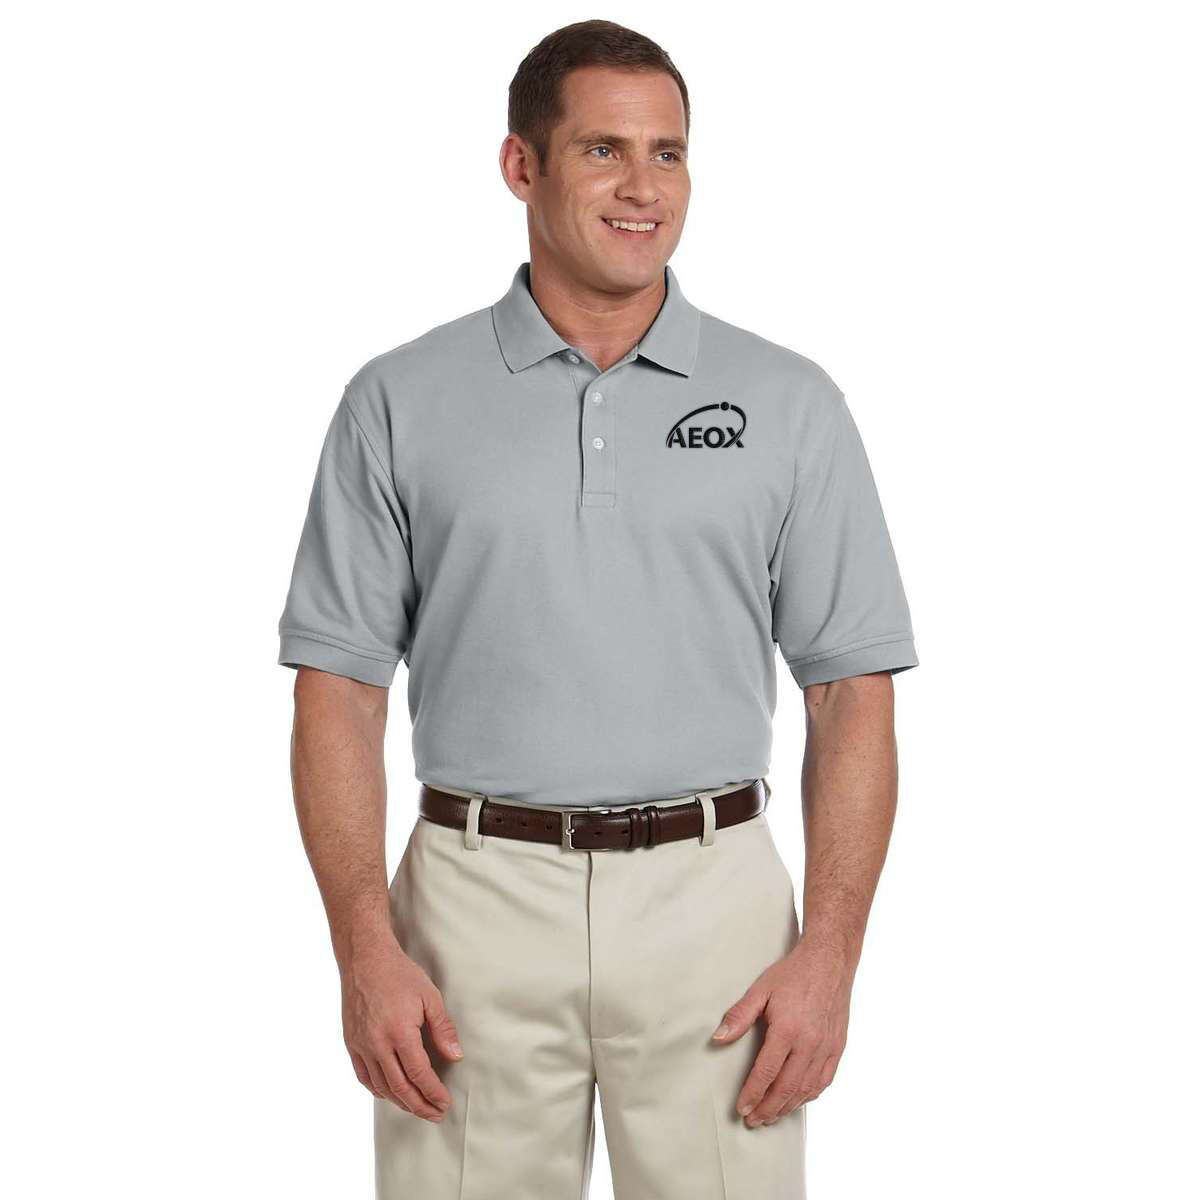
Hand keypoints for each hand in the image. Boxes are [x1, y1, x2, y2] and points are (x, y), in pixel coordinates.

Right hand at [341, 933, 463, 1120]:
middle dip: (420, 1105)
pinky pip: (363, 1076)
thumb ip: (443, 1028)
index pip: (419, 1074)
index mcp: (399, 1032)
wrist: (365, 958)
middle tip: (435, 1114)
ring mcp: (361, 1045)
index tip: (445, 1103)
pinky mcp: (350, 1043)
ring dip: (400, 1102)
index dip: (433, 1093)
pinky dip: (378, 1090)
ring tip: (417, 1107)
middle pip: (400, 1088)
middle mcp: (377, 1044)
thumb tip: (455, 1056)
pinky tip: (390, 1093)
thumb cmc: (400, 974)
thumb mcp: (430, 996)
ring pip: (381, 1087)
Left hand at [710, 937, 852, 1125]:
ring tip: (771, 1116)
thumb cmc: (793, 974)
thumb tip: (718, 1038)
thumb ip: (739, 1016)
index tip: (742, 1109)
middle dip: (768, 1108)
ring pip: (806, 1089)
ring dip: (788, 1107)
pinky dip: (809, 1095)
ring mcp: (826, 1047)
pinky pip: (824, 1081)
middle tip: (753, 1121)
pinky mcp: (837, 1047)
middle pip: (787, 1088)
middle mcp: (810, 1043)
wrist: (830, 961)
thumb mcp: (760, 989)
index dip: (753, 1094)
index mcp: (788, 1030)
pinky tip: (797, 1100)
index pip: (766, 1072)